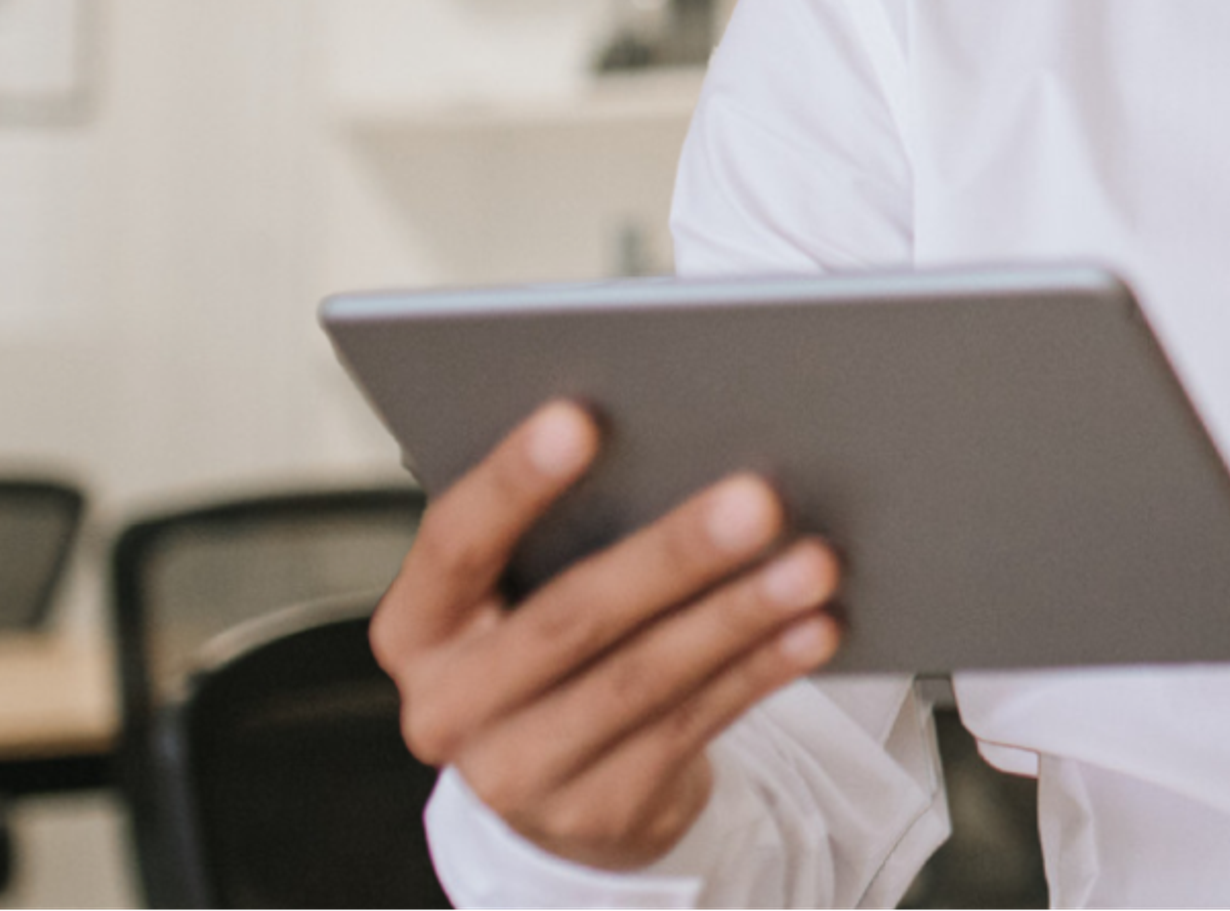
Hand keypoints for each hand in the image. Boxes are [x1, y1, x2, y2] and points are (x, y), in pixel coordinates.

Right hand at [370, 401, 845, 871]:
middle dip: (671, 555)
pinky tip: (812, 628)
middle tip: (755, 499)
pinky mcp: (599, 811)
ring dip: (738, 615)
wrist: (550, 787)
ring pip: (642, 680)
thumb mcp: (509, 592)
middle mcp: (450, 708)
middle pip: (568, 619)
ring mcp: (520, 774)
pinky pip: (693, 727)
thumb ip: (552, 530)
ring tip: (811, 562)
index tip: (580, 417)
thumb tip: (668, 440)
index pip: (455, 543)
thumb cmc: (538, 642)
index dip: (513, 482)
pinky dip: (760, 671)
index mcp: (416, 629)